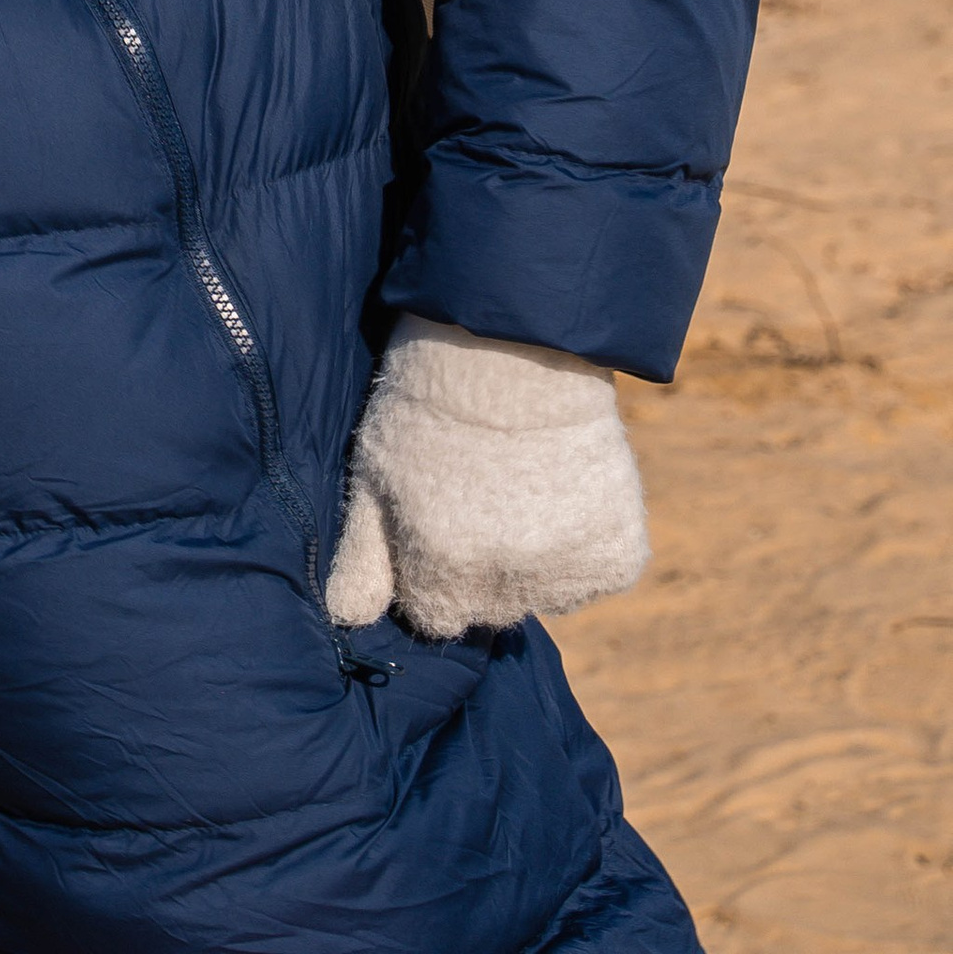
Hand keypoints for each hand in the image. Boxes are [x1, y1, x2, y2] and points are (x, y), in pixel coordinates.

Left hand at [324, 316, 649, 639]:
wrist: (514, 342)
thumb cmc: (430, 401)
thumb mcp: (373, 472)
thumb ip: (362, 557)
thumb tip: (343, 619)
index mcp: (440, 571)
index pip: (438, 614)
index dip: (437, 567)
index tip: (444, 518)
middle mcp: (504, 584)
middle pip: (494, 608)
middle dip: (487, 567)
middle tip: (487, 494)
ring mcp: (567, 572)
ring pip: (548, 593)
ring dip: (541, 558)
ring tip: (527, 484)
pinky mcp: (619, 556)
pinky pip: (601, 573)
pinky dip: (591, 542)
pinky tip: (569, 488)